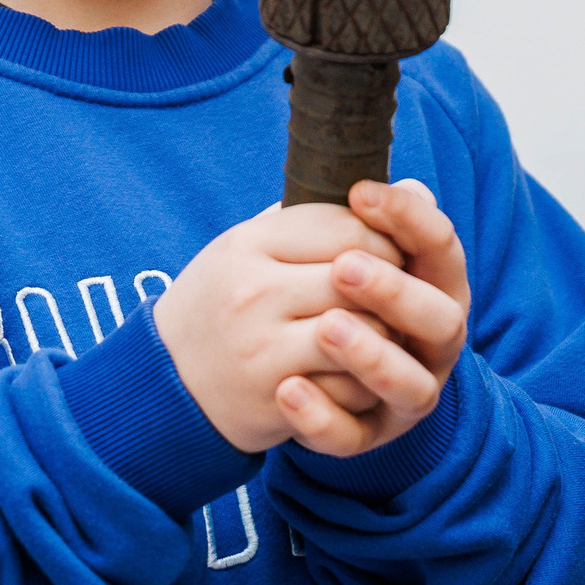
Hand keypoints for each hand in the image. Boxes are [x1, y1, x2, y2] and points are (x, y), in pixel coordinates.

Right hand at [154, 203, 403, 453]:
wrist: (165, 382)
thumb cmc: (223, 303)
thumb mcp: (254, 247)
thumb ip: (326, 219)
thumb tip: (419, 188)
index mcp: (248, 243)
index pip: (346, 226)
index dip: (383, 239)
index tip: (389, 254)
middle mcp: (253, 290)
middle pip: (362, 275)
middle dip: (393, 286)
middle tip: (396, 297)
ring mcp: (263, 345)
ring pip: (367, 329)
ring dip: (386, 334)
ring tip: (380, 333)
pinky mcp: (275, 396)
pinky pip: (352, 383)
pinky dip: (366, 379)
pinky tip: (356, 373)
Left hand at [267, 180, 470, 457]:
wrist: (285, 365)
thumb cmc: (329, 292)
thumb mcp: (344, 249)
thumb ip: (365, 223)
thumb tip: (408, 185)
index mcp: (435, 288)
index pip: (441, 247)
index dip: (409, 218)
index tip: (360, 193)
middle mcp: (433, 345)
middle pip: (441, 320)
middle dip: (396, 293)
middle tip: (344, 267)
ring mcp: (404, 395)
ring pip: (409, 385)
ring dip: (371, 356)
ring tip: (326, 328)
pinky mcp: (366, 435)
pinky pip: (352, 436)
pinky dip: (322, 415)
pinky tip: (288, 389)